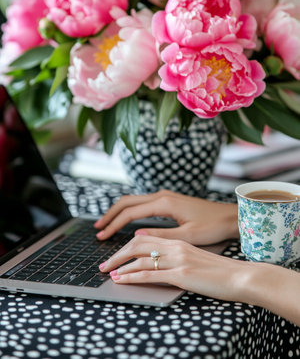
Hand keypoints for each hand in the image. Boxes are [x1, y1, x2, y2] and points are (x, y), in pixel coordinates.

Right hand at [94, 190, 238, 244]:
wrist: (229, 216)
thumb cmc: (212, 226)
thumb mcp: (187, 236)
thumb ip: (162, 236)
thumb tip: (137, 237)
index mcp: (164, 203)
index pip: (130, 213)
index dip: (114, 225)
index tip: (102, 236)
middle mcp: (162, 196)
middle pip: (127, 202)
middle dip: (110, 215)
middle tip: (97, 228)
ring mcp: (164, 196)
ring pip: (133, 201)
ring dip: (118, 212)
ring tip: (106, 225)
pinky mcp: (168, 200)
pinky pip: (142, 203)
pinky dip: (129, 211)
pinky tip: (126, 220)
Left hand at [100, 235, 299, 326]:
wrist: (240, 276)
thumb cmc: (219, 269)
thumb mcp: (195, 255)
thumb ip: (176, 251)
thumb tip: (157, 254)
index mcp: (178, 241)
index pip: (145, 239)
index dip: (126, 246)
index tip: (115, 254)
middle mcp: (176, 247)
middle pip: (137, 246)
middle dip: (117, 254)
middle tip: (104, 264)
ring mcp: (178, 260)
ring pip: (140, 260)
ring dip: (120, 267)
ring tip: (107, 273)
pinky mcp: (181, 274)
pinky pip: (150, 275)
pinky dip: (131, 278)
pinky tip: (121, 281)